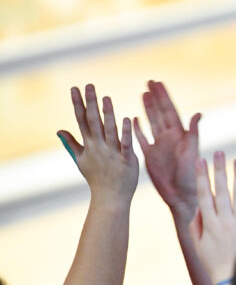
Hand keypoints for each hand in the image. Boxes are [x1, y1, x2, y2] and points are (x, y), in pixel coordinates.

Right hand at [57, 84, 138, 202]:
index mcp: (89, 145)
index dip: (78, 104)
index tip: (74, 88)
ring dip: (107, 114)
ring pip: (109, 130)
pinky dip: (125, 132)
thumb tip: (59, 130)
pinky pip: (126, 144)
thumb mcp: (81, 161)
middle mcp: (99, 147)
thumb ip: (72, 144)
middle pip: (93, 121)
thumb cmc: (97, 179)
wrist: (110, 199)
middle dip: (90, 103)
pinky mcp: (127, 160)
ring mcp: (112, 153)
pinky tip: (126, 118)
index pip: (81, 120)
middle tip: (89, 85)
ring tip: (106, 97)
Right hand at [133, 80, 200, 219]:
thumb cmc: (191, 175)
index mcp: (179, 135)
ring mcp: (159, 146)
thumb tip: (199, 114)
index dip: (163, 96)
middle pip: (160, 113)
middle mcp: (169, 138)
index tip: (157, 82)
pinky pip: (142, 139)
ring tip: (143, 94)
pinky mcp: (150, 156)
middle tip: (148, 83)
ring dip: (147, 109)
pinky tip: (134, 119)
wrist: (182, 195)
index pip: (170, 110)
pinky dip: (138, 129)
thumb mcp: (192, 152)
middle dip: (155, 98)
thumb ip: (193, 133)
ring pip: (151, 122)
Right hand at [189, 151, 235, 284]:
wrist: (234, 280)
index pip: (203, 195)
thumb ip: (195, 225)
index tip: (200, 161)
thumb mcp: (198, 246)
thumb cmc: (215, 263)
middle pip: (220, 191)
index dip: (201, 177)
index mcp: (208, 224)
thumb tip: (199, 206)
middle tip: (219, 153)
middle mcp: (224, 221)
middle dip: (218, 170)